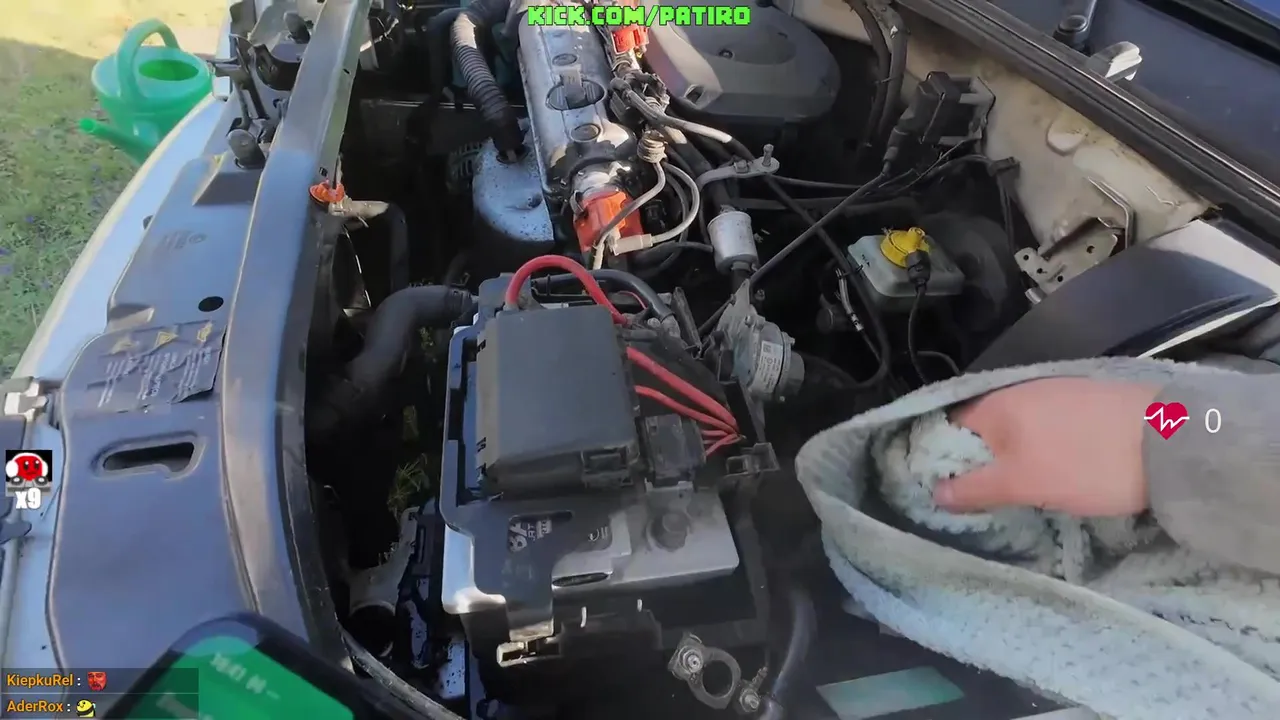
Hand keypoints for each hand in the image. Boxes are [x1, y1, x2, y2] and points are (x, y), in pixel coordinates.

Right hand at [933, 378, 1162, 515]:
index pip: (949, 427)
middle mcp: (1020, 389)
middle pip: (985, 428)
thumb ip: (975, 488)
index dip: (943, 458)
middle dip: (981, 459)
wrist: (1171, 441)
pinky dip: (1044, 445)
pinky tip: (1058, 466)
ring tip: (1023, 487)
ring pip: (1019, 427)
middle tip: (987, 496)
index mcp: (996, 405)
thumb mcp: (1022, 484)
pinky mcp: (1087, 400)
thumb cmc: (1085, 464)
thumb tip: (936, 493)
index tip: (949, 489)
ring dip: (1015, 454)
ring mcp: (1057, 391)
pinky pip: (1048, 424)